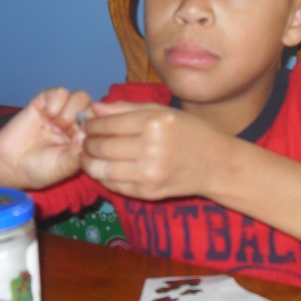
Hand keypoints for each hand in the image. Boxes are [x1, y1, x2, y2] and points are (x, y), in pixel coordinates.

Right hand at [0, 87, 91, 188]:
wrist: (9, 164)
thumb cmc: (39, 169)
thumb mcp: (64, 167)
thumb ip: (78, 152)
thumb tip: (89, 134)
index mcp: (85, 139)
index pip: (103, 124)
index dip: (97, 128)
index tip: (81, 140)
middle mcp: (76, 123)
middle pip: (94, 107)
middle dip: (83, 119)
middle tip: (68, 133)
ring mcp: (61, 111)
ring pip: (80, 96)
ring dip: (70, 111)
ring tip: (56, 126)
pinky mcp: (44, 102)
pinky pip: (60, 92)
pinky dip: (55, 103)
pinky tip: (46, 117)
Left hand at [79, 101, 229, 199]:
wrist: (216, 164)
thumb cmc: (189, 132)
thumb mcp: (162, 111)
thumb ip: (125, 108)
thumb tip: (94, 108)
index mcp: (154, 122)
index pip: (108, 124)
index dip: (91, 125)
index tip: (87, 124)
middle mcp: (151, 148)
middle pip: (102, 147)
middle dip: (87, 143)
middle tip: (84, 140)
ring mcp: (149, 174)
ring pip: (102, 169)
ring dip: (89, 162)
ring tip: (88, 155)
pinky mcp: (147, 192)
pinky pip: (114, 185)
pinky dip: (103, 177)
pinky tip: (103, 169)